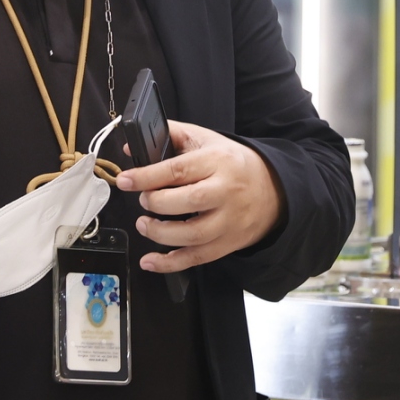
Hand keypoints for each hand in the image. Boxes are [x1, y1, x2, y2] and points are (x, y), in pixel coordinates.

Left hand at [114, 121, 283, 272]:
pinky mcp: (228, 243)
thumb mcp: (206, 140)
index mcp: (218, 161)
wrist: (273, 190)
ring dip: (160, 233)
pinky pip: (198, 258)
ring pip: (193, 234)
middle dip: (157, 203)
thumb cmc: (232, 163)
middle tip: (143, 201)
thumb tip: (131, 148)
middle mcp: (226, 191)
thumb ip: (171, 136)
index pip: (178, 169)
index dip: (147, 176)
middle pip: (188, 201)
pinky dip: (171, 264)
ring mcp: (229, 220)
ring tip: (144, 225)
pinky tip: (150, 261)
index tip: (125, 180)